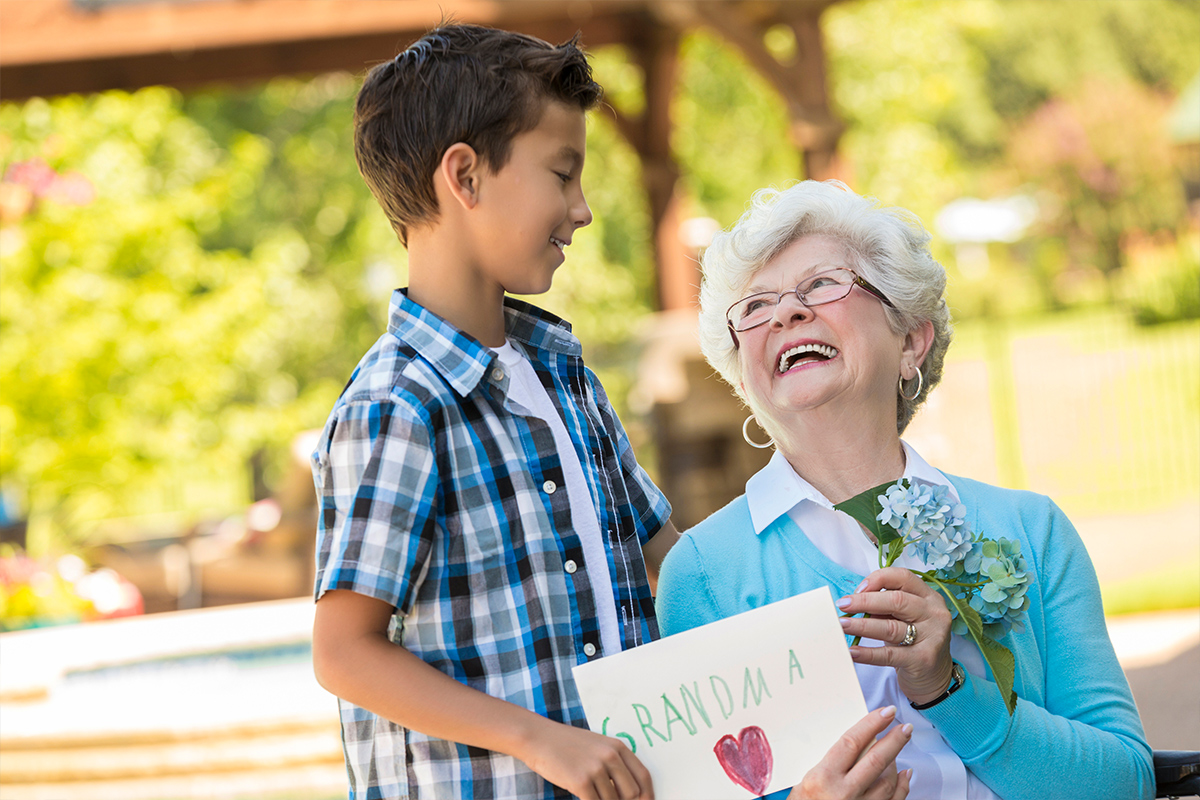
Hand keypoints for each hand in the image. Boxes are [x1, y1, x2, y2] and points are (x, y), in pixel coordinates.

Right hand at [518, 719, 653, 799]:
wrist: (538, 738)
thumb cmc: (566, 745)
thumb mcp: (596, 746)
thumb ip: (614, 764)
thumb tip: (629, 793)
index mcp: (617, 747)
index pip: (643, 776)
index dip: (648, 795)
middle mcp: (610, 756)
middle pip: (632, 793)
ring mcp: (595, 768)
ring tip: (594, 797)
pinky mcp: (580, 781)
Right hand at [788, 706, 912, 799]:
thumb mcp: (805, 782)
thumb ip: (830, 764)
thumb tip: (859, 743)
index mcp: (822, 779)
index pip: (852, 743)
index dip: (871, 724)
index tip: (885, 712)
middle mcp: (842, 794)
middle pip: (875, 761)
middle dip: (894, 741)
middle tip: (905, 727)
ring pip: (887, 782)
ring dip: (896, 763)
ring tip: (898, 751)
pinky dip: (902, 788)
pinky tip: (905, 776)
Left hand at [837, 567, 954, 704]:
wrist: (934, 676)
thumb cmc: (913, 641)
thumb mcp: (903, 618)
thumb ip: (885, 607)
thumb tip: (852, 601)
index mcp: (929, 597)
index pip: (903, 577)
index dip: (878, 579)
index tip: (857, 589)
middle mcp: (934, 613)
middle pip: (896, 601)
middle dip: (865, 601)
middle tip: (843, 605)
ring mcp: (932, 637)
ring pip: (891, 627)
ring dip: (862, 626)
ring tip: (842, 625)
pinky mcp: (923, 660)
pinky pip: (890, 655)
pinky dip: (868, 653)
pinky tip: (852, 652)